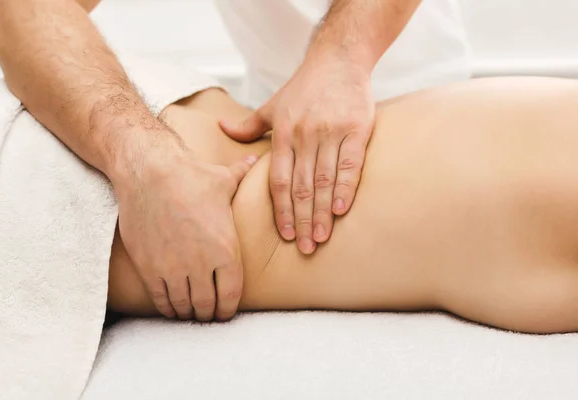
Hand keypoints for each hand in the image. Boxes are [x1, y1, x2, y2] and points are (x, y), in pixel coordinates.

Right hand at [113, 135, 257, 320]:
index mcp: (225, 248)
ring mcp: (173, 268)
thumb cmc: (190, 176)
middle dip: (209, 314)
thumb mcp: (223, 179)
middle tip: (208, 315)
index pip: (231, 295)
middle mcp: (201, 263)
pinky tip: (171, 307)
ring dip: (188, 313)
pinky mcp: (149, 267)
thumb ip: (242, 176)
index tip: (226, 312)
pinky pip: (161, 299)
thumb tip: (255, 159)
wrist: (148, 173)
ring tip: (190, 312)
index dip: (229, 309)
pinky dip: (167, 307)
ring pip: (184, 306)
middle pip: (207, 306)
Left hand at [220, 52, 374, 254]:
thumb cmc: (304, 87)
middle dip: (301, 220)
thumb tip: (221, 129)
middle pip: (301, 187)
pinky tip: (341, 211)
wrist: (338, 60)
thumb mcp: (272, 104)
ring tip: (321, 238)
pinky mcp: (357, 129)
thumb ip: (249, 124)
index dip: (281, 210)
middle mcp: (304, 135)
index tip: (285, 235)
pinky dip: (346, 189)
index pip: (279, 180)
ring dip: (322, 212)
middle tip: (305, 248)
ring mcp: (331, 133)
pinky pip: (351, 164)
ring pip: (324, 181)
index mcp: (283, 134)